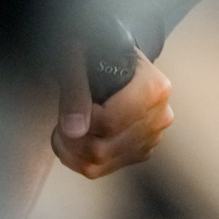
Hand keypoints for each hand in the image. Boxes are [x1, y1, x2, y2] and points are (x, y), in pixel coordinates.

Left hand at [50, 45, 173, 178]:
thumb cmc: (95, 50)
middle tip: (58, 124)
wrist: (112, 52)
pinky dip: (81, 160)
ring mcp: (152, 136)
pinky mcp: (142, 150)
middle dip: (71, 140)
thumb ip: (75, 92)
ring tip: (62, 133)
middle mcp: (159, 115)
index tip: (66, 111)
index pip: (110, 122)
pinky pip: (106, 169)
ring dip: (72, 153)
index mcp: (154, 88)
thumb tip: (73, 130)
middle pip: (104, 148)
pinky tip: (75, 141)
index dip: (80, 120)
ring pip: (102, 163)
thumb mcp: (78, 59)